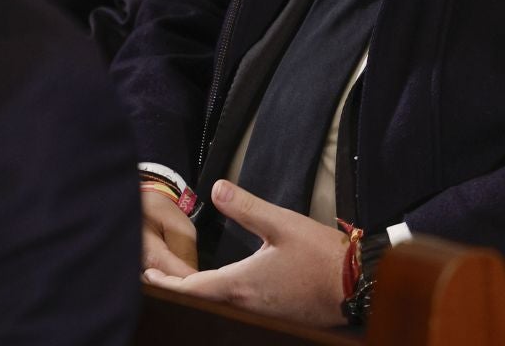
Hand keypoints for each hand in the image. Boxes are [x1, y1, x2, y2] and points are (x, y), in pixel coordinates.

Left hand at [142, 180, 347, 326]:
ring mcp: (261, 314)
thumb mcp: (282, 223)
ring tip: (183, 280)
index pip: (190, 289)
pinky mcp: (276, 317)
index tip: (146, 275)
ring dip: (199, 294)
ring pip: (219, 306)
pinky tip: (223, 287)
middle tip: (159, 275)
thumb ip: (246, 207)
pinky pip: (238, 309)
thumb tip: (216, 188)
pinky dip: (221, 299)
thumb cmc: (321, 256)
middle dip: (178, 288)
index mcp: (240, 284)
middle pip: (201, 301)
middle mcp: (246, 305)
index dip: (165, 282)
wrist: (357, 285)